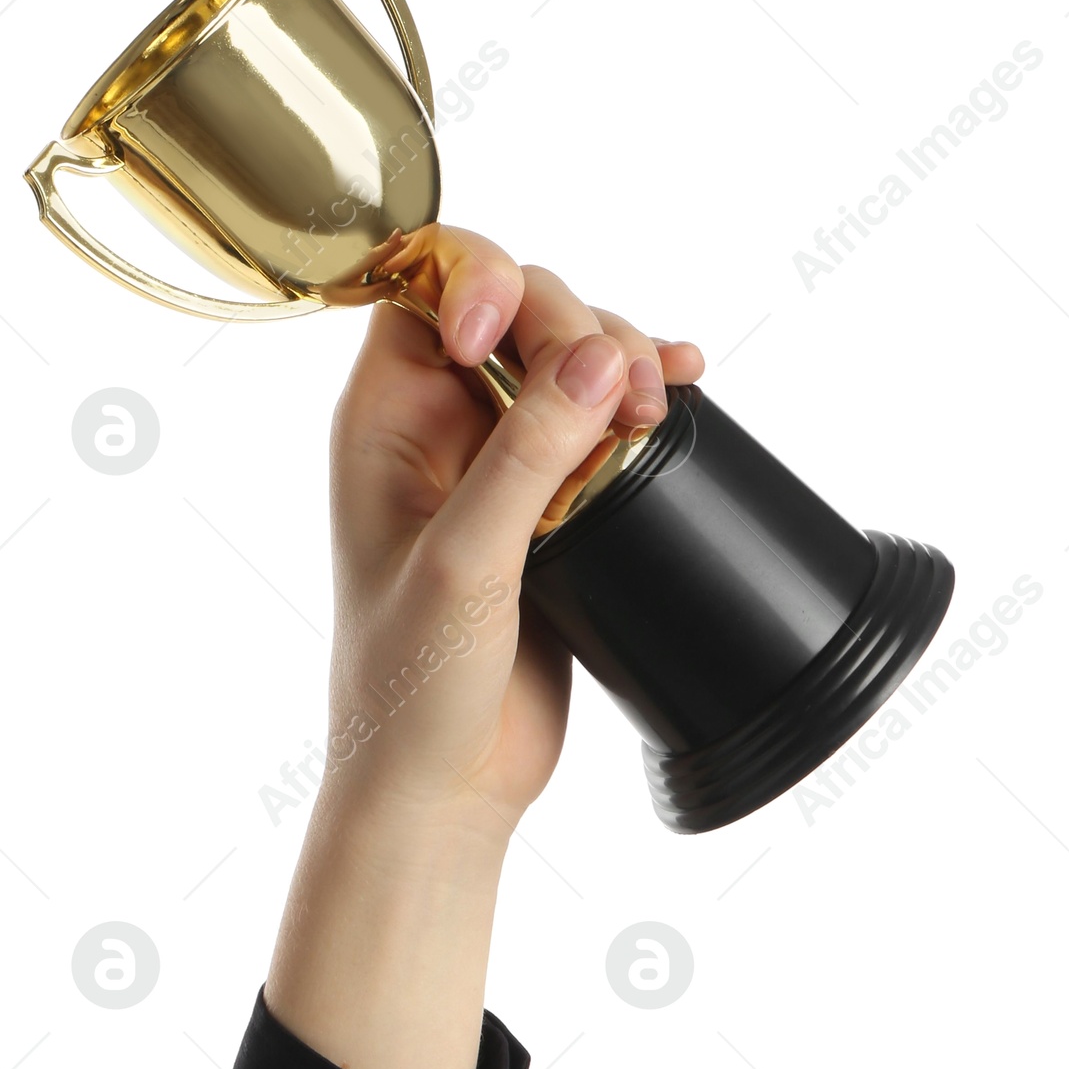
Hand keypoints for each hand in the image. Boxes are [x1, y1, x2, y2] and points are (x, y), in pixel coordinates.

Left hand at [264, 228, 703, 1068]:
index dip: (475, 281)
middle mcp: (437, 428)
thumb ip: (528, 456)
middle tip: (629, 394)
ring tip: (656, 408)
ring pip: (567, 356)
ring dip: (620, 357)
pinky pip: (602, 417)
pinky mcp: (553, 503)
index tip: (512, 332)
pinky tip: (686, 388)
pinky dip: (644, 393)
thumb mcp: (467, 563)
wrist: (446, 787)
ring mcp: (499, 463)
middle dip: (578, 325)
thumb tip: (597, 356)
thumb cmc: (412, 685)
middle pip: (514, 308)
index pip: (423, 289)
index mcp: (383, 422)